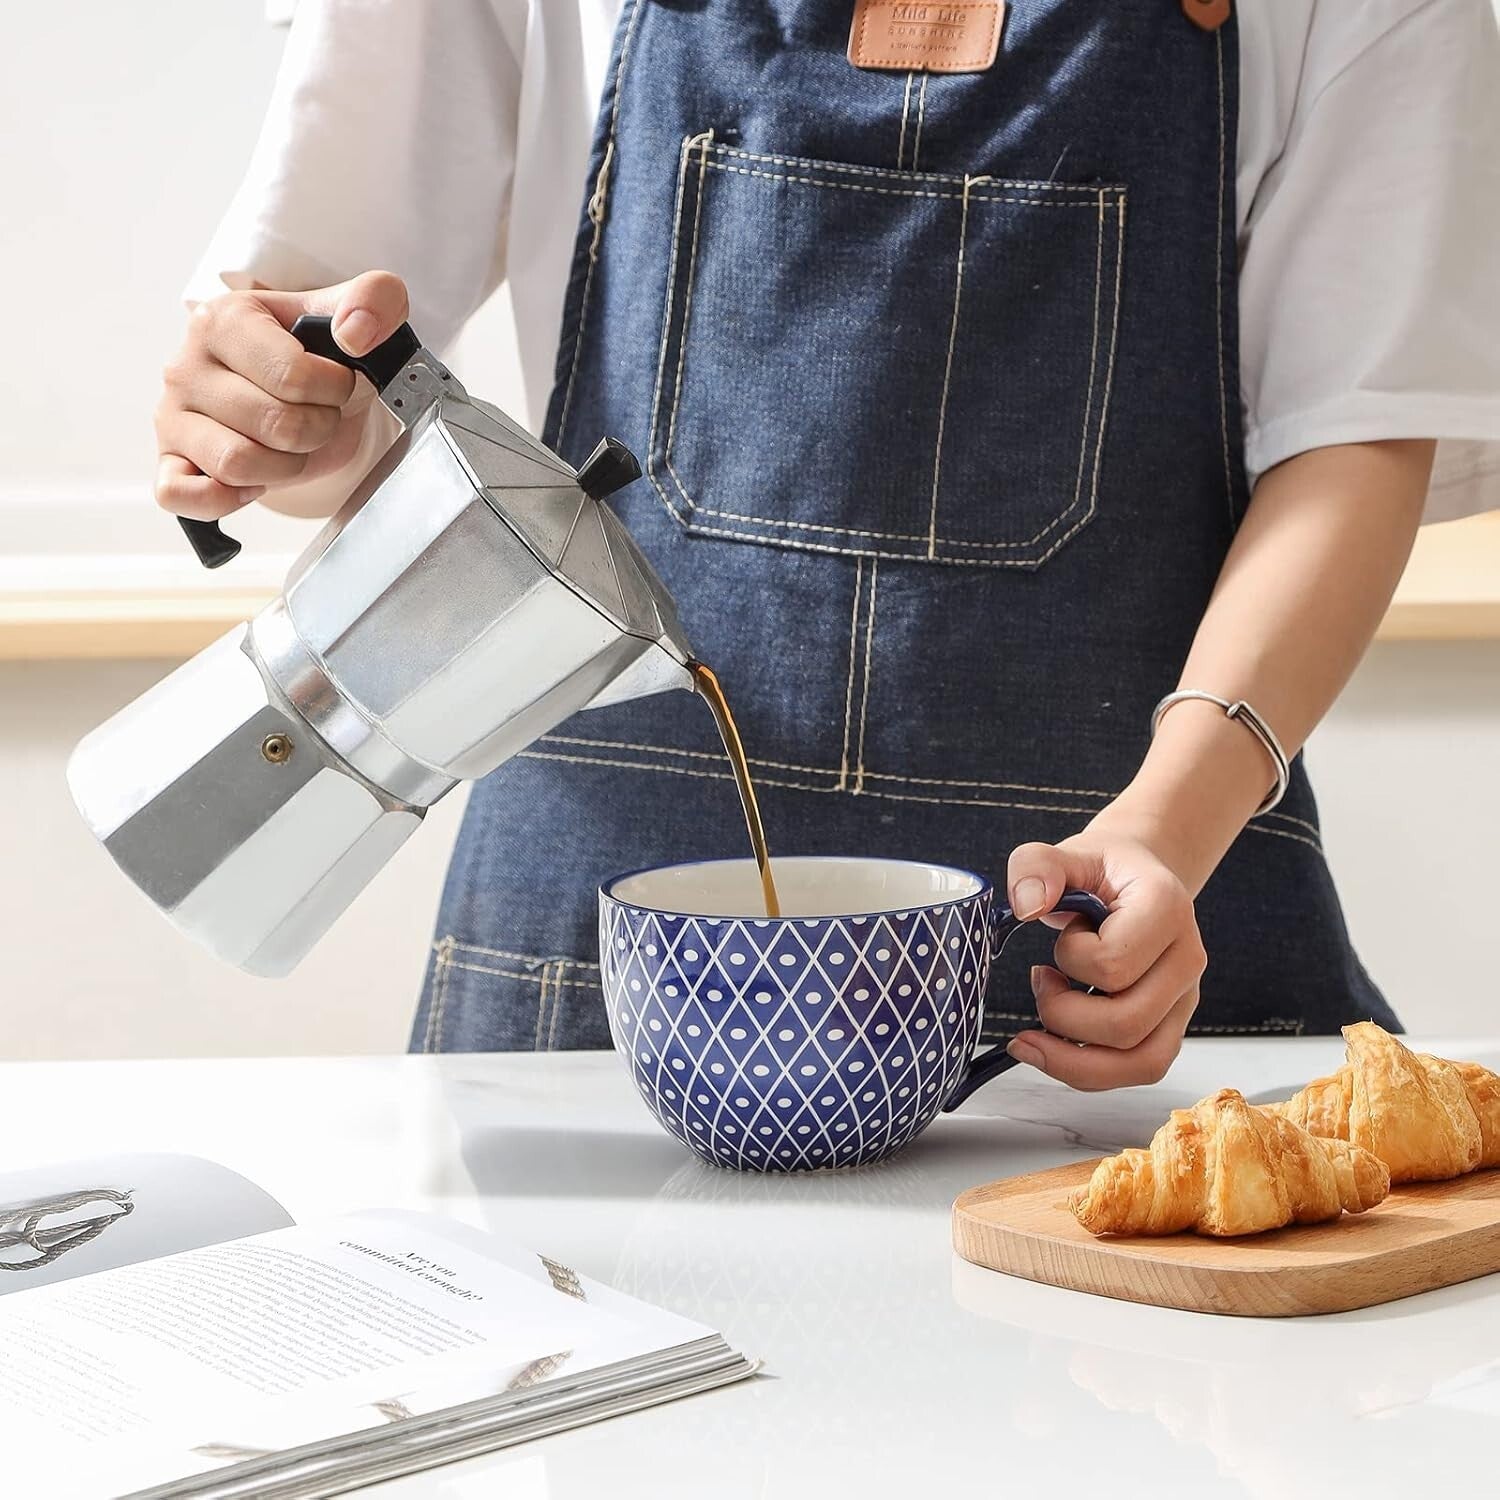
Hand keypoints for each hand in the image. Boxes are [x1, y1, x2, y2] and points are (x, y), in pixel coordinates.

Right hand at [154, 270, 409, 520]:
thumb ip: (374, 300)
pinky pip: (179, 494)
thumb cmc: (324, 359)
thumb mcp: (359, 316)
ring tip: (294, 446)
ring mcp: (172, 416)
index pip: (292, 375)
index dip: (334, 391)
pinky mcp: (170, 462)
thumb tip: (355, 334)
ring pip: (236, 463)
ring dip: (286, 466)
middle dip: (317, 430)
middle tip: (320, 418)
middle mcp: (186, 365)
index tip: (338, 384)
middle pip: (274, 424)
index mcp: (224, 319)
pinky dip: (223, 497)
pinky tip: (254, 481)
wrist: (309, 404)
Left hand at [1002, 828, 1205, 1089]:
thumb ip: (1037, 866)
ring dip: (1073, 1057)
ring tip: (1037, 1030)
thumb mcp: (1064, 853)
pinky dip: (1087, 1071)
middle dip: (1062, 1015)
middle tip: (1041, 981)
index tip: (1063, 935)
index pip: (1114, 963)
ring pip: (1140, 1063)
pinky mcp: (1171, 1026)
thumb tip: (1026, 906)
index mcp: (1166, 908)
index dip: (1071, 958)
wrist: (1134, 877)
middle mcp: (1187, 959)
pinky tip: (1052, 1049)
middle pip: (1127, 1023)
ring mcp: (1184, 998)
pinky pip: (1139, 1071)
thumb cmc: (1100, 870)